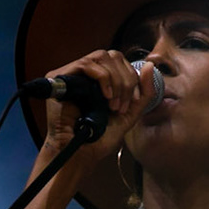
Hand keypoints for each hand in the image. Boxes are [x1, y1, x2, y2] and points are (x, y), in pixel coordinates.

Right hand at [37, 50, 150, 174]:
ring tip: (112, 104)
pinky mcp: (58, 77)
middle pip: (113, 56)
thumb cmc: (100, 137)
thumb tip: (150, 63)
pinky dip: (102, 79)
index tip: (131, 103)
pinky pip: (86, 64)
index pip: (119, 61)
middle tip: (121, 105)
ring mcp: (70, 74)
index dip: (131, 78)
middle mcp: (84, 73)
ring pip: (101, 57)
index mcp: (98, 79)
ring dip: (115, 81)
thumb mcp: (130, 113)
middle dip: (125, 80)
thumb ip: (144, 91)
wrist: (81, 152)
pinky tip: (105, 97)